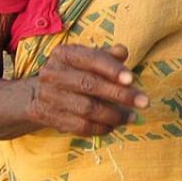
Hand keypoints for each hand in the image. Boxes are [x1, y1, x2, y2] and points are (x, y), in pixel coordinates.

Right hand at [27, 44, 148, 135]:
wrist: (38, 93)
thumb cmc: (73, 72)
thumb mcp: (88, 59)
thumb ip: (107, 56)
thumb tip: (122, 52)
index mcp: (65, 54)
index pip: (91, 59)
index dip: (112, 69)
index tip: (131, 79)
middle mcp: (53, 73)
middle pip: (89, 85)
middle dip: (120, 95)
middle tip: (143, 102)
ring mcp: (48, 96)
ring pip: (85, 109)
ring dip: (113, 115)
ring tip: (131, 117)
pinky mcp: (48, 116)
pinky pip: (78, 126)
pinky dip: (99, 128)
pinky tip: (112, 126)